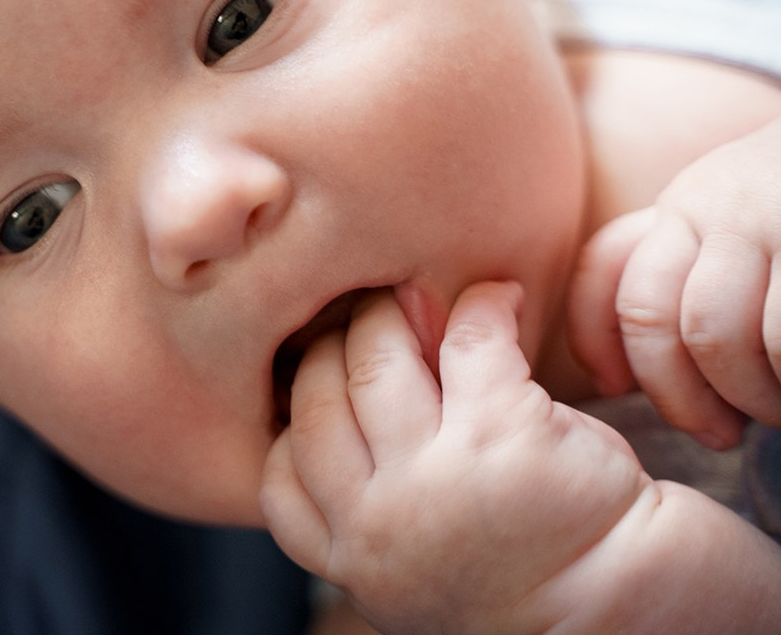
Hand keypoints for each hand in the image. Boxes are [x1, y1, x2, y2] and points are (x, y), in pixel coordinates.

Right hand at [261, 282, 648, 634]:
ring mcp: (436, 480)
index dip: (299, 411)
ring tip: (419, 301)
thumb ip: (362, 496)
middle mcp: (378, 525)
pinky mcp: (504, 434)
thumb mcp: (412, 559)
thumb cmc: (514, 571)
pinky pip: (469, 338)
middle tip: (374, 322)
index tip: (330, 378)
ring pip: (376, 358)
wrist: (625, 606)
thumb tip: (339, 363)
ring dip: (394, 313)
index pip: (279, 470)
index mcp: (352, 560)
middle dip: (338, 345)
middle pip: (317, 397)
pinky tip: (497, 300)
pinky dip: (482, 304)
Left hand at [569, 119, 780, 449]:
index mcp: (689, 204)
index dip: (594, 337)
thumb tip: (626, 374)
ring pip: (720, 336)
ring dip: (754, 398)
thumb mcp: (747, 222)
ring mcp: (774, 219)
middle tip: (721, 433)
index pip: (606, 268)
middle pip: (656, 318)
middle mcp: (719, 203)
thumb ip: (698, 271)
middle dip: (682, 396)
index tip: (611, 387)